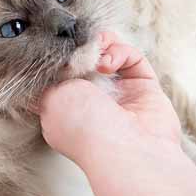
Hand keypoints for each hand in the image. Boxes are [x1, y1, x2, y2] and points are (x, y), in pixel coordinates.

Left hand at [37, 33, 181, 166]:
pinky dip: (120, 52)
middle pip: (87, 63)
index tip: (54, 50)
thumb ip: (51, 78)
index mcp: (68, 112)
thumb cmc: (83, 129)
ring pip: (111, 56)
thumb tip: (58, 63)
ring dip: (101, 47)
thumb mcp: (50, 99)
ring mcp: (121, 95)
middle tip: (76, 46)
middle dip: (81, 49)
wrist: (123, 150)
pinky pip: (133, 58)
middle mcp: (94, 104)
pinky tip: (109, 62)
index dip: (59, 61)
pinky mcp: (145, 87)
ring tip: (96, 54)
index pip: (62, 79)